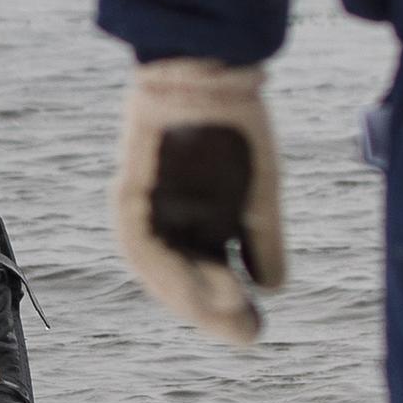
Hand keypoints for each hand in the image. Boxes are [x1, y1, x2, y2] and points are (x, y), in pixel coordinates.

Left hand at [110, 58, 284, 343]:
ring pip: (159, 270)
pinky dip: (167, 268)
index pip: (206, 274)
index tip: (254, 329)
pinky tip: (196, 285)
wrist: (207, 69)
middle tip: (247, 333)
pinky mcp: (128, 192)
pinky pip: (140, 242)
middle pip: (181, 279)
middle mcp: (166, 219)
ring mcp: (145, 207)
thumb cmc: (234, 124)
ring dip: (190, 298)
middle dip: (212, 311)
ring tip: (226, 316)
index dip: (227, 305)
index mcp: (195, 219)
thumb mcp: (259, 191)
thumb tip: (274, 288)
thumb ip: (262, 240)